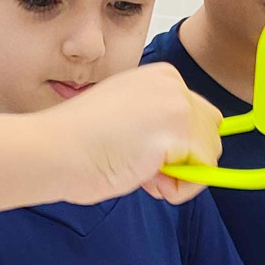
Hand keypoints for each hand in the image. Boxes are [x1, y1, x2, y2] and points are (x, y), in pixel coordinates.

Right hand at [43, 64, 220, 205]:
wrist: (53, 149)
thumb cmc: (78, 141)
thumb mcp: (127, 119)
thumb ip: (157, 126)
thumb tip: (187, 154)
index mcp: (159, 77)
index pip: (196, 115)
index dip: (177, 144)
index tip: (144, 152)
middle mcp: (172, 84)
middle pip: (210, 131)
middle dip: (185, 157)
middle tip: (144, 167)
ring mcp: (176, 105)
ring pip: (210, 152)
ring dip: (181, 174)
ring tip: (142, 173)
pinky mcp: (177, 131)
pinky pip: (203, 173)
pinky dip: (179, 188)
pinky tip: (146, 179)